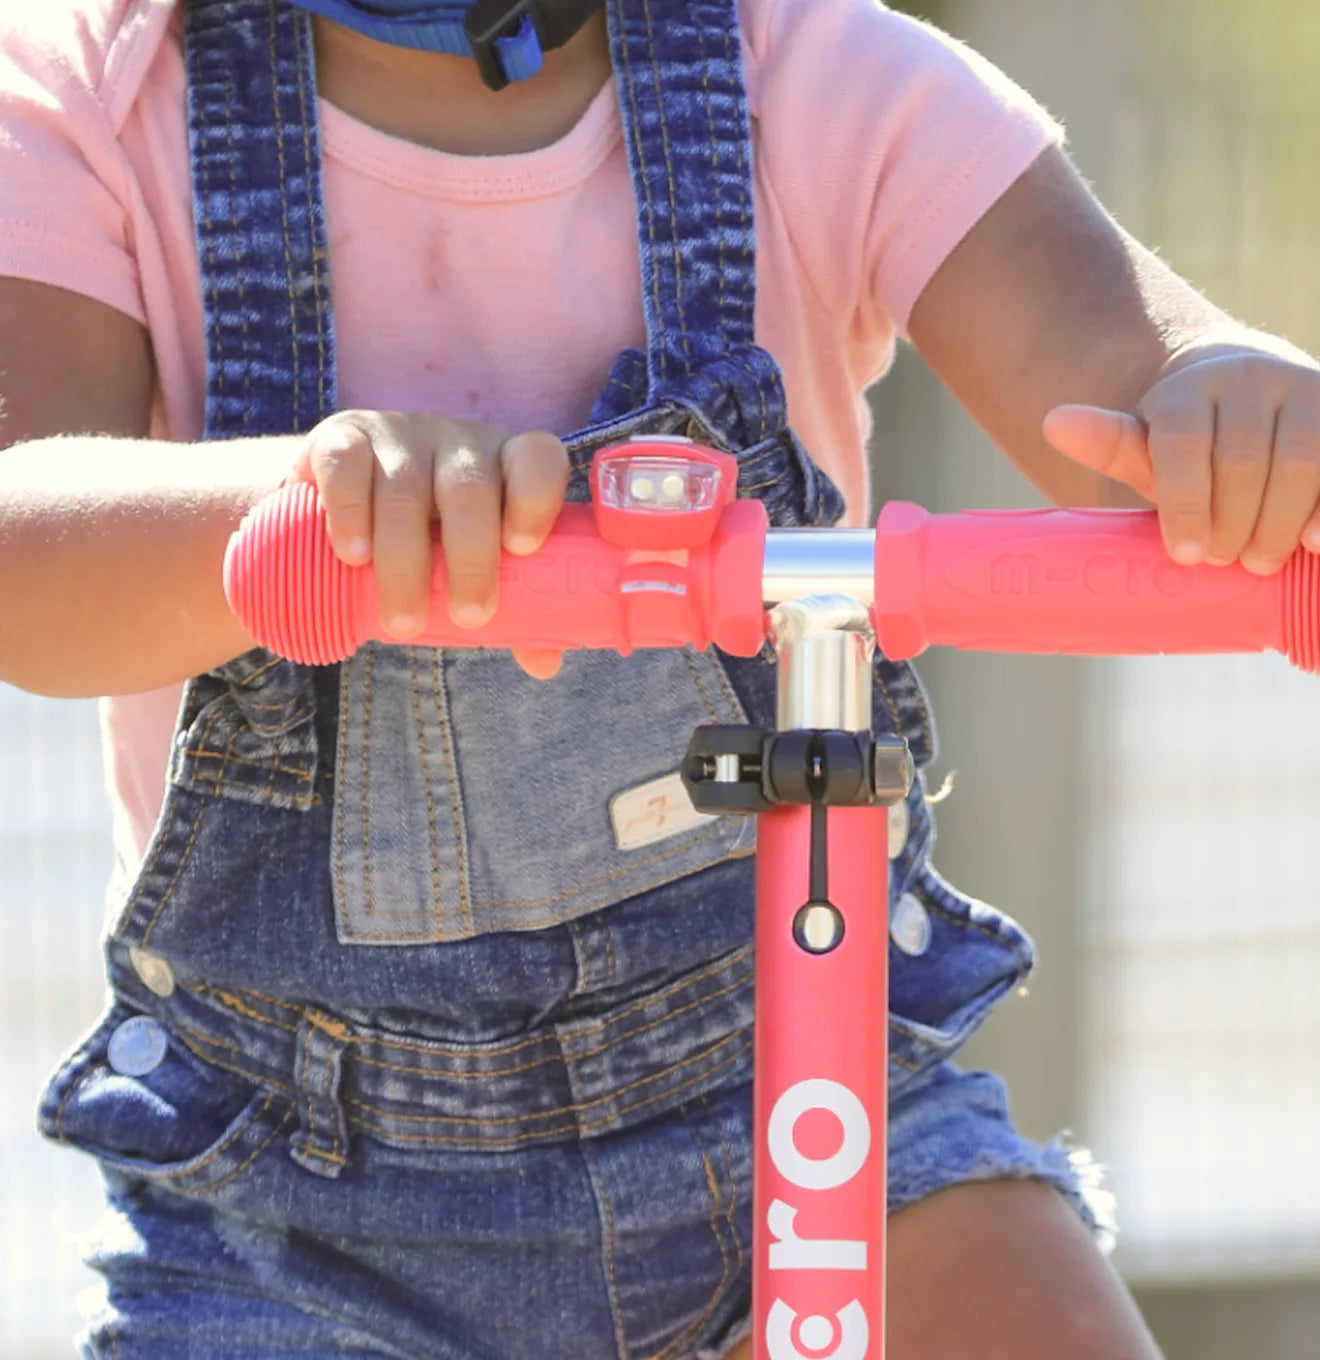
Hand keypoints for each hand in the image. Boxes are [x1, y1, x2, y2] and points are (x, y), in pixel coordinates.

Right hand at [289, 411, 569, 677]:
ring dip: (404, 561)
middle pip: (470, 487)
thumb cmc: (432, 540)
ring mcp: (399, 435)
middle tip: (469, 616)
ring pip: (404, 490)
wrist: (344, 499)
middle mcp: (458, 443)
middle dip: (471, 557)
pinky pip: (345, 465)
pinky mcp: (342, 436)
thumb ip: (514, 607)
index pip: (538, 459)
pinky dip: (349, 514)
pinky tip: (353, 557)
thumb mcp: (475, 565)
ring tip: (403, 619)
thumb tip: (544, 664)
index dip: (536, 499)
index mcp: (506, 467)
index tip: (522, 549)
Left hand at [1042, 339, 1319, 572]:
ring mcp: (1303, 386)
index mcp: (1186, 388)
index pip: (1180, 445)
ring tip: (1259, 561)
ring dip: (1279, 522)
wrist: (1251, 396)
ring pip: (1298, 460)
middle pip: (1240, 460)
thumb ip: (1111, 445)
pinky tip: (1314, 543)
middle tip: (1222, 561)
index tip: (1183, 555)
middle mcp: (1248, 375)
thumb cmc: (1189, 446)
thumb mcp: (1147, 448)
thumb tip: (1053, 423)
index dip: (1182, 503)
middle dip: (1231, 522)